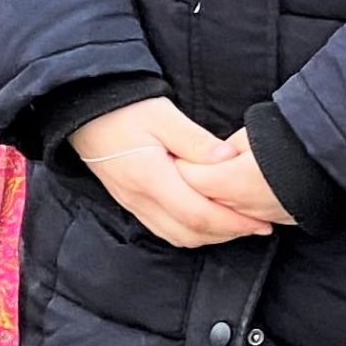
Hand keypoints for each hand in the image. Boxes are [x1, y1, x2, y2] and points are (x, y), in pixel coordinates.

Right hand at [68, 98, 274, 247]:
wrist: (85, 112)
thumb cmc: (126, 109)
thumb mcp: (163, 115)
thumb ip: (195, 140)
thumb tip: (227, 160)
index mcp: (151, 177)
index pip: (197, 214)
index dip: (232, 223)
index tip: (260, 223)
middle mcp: (141, 198)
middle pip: (190, 232)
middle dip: (227, 234)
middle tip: (258, 227)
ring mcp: (133, 204)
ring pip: (176, 236)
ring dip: (210, 236)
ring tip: (238, 224)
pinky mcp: (131, 203)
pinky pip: (164, 229)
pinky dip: (190, 231)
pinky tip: (208, 219)